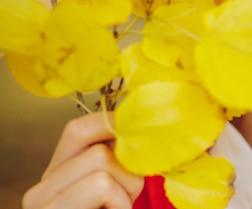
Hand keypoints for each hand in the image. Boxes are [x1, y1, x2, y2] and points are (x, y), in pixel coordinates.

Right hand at [22, 112, 143, 208]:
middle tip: (125, 198)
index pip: (76, 130)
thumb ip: (114, 163)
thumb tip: (138, 127)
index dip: (111, 124)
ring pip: (102, 163)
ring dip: (127, 189)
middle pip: (98, 149)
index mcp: (55, 178)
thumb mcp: (111, 191)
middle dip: (127, 169)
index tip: (138, 135)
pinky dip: (121, 203)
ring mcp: (44, 206)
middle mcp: (41, 191)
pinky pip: (102, 186)